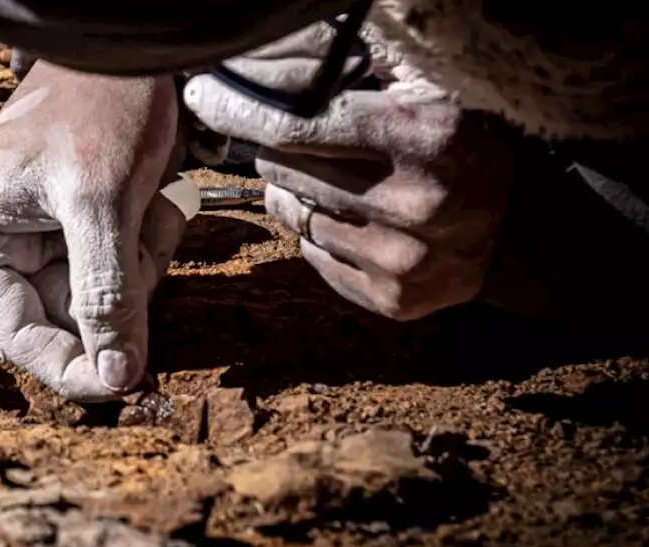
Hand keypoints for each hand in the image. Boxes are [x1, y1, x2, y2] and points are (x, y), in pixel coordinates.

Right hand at [0, 62, 185, 399]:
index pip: (17, 336)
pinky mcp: (67, 230)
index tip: (127, 386)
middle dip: (120, 292)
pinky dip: (144, 248)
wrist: (128, 48)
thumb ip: (106, 296)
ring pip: (99, 299)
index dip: (72, 368)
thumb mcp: (102, 203)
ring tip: (149, 206)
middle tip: (147, 236)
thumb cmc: (99, 104)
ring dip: (138, 264)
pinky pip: (114, 273)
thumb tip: (115, 379)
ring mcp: (29, 238)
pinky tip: (151, 203)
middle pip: (65, 319)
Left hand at [182, 26, 514, 319]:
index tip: (206, 97)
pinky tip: (349, 218)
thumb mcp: (428, 94)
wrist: (519, 229)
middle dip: (277, 149)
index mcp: (426, 136)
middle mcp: (416, 202)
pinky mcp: (392, 300)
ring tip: (330, 180)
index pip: (302, 124)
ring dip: (297, 192)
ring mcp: (403, 259)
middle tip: (290, 141)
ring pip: (298, 214)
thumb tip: (274, 68)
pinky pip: (315, 256)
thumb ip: (360, 79)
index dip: (244, 110)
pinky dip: (318, 233)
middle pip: (289, 169)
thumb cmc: (461, 147)